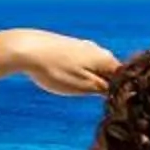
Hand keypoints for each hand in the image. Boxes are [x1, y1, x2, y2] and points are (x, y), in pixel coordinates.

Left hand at [0, 29, 118, 96]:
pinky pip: (79, 63)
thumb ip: (104, 89)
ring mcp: (82, 46)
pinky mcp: (67, 46)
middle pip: (109, 72)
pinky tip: (63, 77)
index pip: (124, 78)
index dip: (121, 91)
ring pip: (93, 67)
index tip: (111, 103)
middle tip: (89, 98)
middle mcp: (98, 49)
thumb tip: (121, 91)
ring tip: (72, 87)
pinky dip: (75, 72)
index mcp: (106, 58)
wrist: (25, 48)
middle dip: (104, 86)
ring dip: (89, 80)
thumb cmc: (54, 70)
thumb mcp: (83, 86)